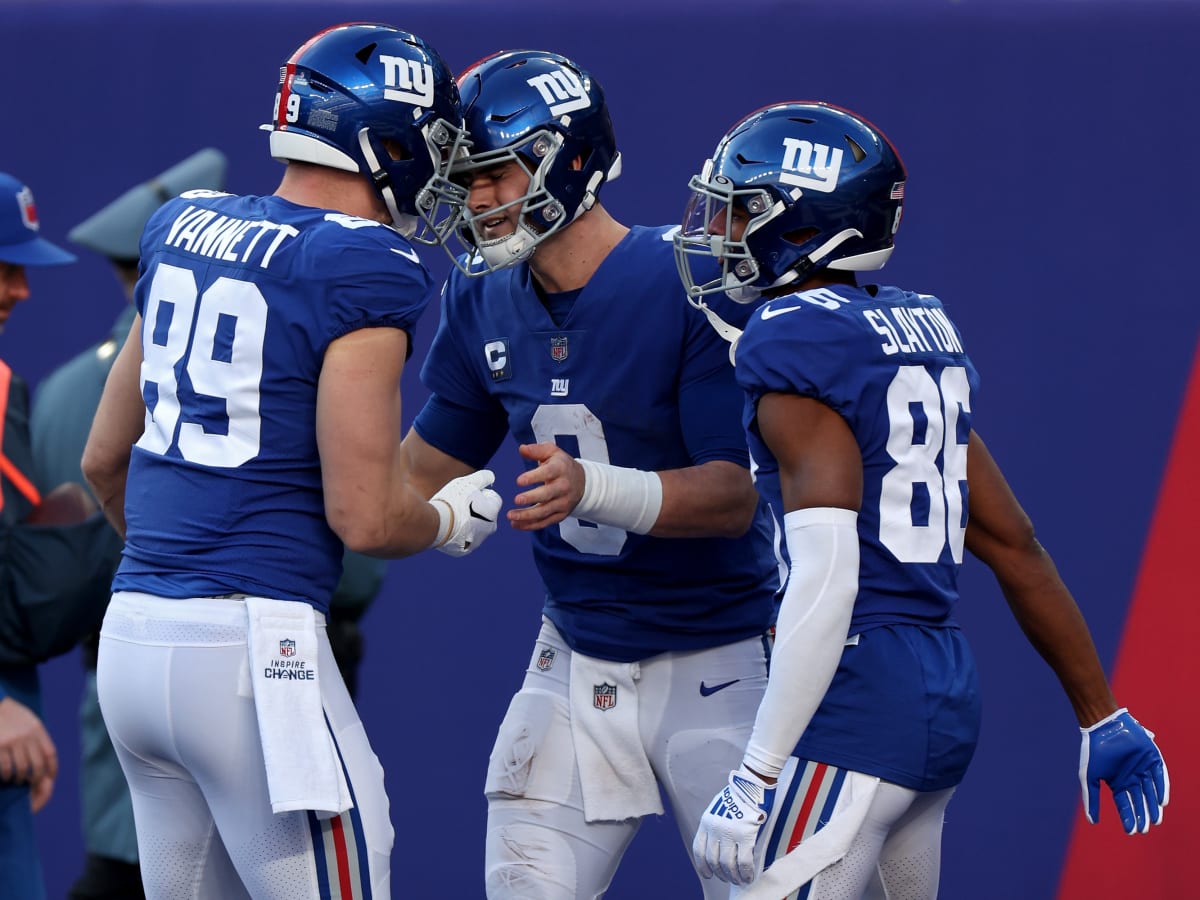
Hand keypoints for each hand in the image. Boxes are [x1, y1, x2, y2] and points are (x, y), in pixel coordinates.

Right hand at [0, 698, 58, 801]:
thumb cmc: (11, 715)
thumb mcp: (29, 721)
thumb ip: (37, 736)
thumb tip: (45, 756)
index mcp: (37, 729)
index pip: (50, 753)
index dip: (52, 768)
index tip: (51, 777)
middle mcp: (27, 736)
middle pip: (37, 764)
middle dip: (36, 778)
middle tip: (32, 784)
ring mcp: (12, 742)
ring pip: (21, 768)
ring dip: (19, 778)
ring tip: (17, 780)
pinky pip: (5, 767)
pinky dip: (6, 775)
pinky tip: (6, 776)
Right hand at [430, 470, 501, 556]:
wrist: (437, 524)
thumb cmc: (453, 501)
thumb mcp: (468, 483)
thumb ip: (482, 478)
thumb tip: (491, 477)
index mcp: (493, 511)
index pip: (493, 498)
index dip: (480, 493)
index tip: (467, 495)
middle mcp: (490, 528)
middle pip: (485, 514)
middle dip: (476, 509)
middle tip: (459, 505)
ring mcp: (478, 541)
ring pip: (475, 528)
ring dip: (468, 522)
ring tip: (451, 516)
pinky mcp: (464, 550)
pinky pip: (463, 540)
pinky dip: (458, 535)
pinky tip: (448, 528)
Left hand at [507, 442, 584, 531]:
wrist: (582, 482)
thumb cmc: (562, 466)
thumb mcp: (552, 452)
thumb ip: (536, 450)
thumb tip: (522, 449)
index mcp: (560, 469)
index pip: (548, 473)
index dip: (533, 477)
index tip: (519, 480)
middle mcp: (563, 487)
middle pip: (547, 494)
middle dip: (531, 498)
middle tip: (516, 500)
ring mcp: (563, 503)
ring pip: (545, 511)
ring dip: (527, 516)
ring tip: (511, 516)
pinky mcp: (560, 514)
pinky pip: (545, 522)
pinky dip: (530, 525)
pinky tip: (516, 524)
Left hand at [693, 764, 774, 884]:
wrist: (752, 783)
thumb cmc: (739, 795)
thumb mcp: (718, 808)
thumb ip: (716, 825)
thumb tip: (720, 847)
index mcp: (706, 821)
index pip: (699, 850)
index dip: (702, 866)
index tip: (707, 874)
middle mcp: (715, 828)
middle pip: (713, 860)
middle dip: (720, 873)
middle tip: (727, 878)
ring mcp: (730, 832)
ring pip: (727, 864)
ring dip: (733, 876)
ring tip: (739, 880)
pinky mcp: (746, 835)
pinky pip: (743, 862)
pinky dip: (745, 873)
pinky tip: (748, 876)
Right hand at [1079, 708, 1168, 833]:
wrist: (1102, 727)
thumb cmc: (1093, 751)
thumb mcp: (1089, 778)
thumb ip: (1091, 799)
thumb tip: (1092, 822)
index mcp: (1117, 782)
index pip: (1125, 803)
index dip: (1128, 817)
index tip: (1131, 831)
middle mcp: (1131, 777)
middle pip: (1139, 800)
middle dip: (1142, 814)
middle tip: (1145, 829)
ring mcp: (1142, 768)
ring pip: (1151, 791)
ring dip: (1153, 805)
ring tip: (1155, 820)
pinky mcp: (1152, 759)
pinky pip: (1160, 776)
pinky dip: (1161, 788)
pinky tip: (1162, 801)